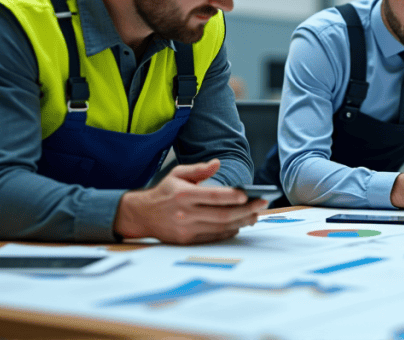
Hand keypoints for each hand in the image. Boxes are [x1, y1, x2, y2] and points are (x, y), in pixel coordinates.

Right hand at [114, 159, 268, 243]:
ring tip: (255, 214)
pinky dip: (229, 231)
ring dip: (242, 222)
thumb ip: (199, 169)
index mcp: (184, 195)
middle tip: (261, 204)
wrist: (142, 215)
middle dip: (246, 210)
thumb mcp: (177, 174)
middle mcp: (185, 214)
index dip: (233, 196)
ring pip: (221, 228)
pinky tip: (240, 224)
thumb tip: (217, 163)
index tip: (248, 194)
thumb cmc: (164, 192)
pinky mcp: (187, 240)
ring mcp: (186, 229)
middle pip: (222, 215)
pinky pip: (214, 238)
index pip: (213, 196)